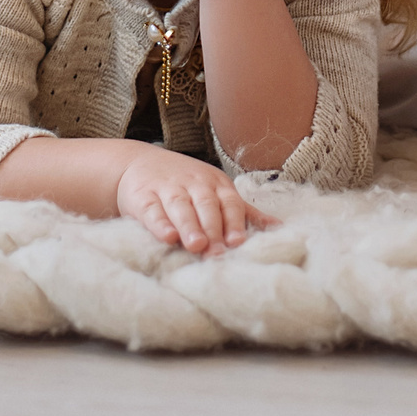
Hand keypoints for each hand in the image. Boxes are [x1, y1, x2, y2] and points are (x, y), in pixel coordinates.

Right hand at [115, 148, 276, 255]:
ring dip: (190, 226)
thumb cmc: (185, 183)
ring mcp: (167, 188)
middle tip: (219, 253)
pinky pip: (152, 210)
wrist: (137, 163)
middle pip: (206, 206)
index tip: (239, 243)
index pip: (229, 202)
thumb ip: (243, 211)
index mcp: (215, 184)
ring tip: (197, 246)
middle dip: (214, 229)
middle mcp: (193, 183)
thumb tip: (279, 228)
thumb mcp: (215, 191)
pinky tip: (167, 236)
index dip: (234, 222)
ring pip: (181, 207)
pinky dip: (160, 223)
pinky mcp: (142, 196)